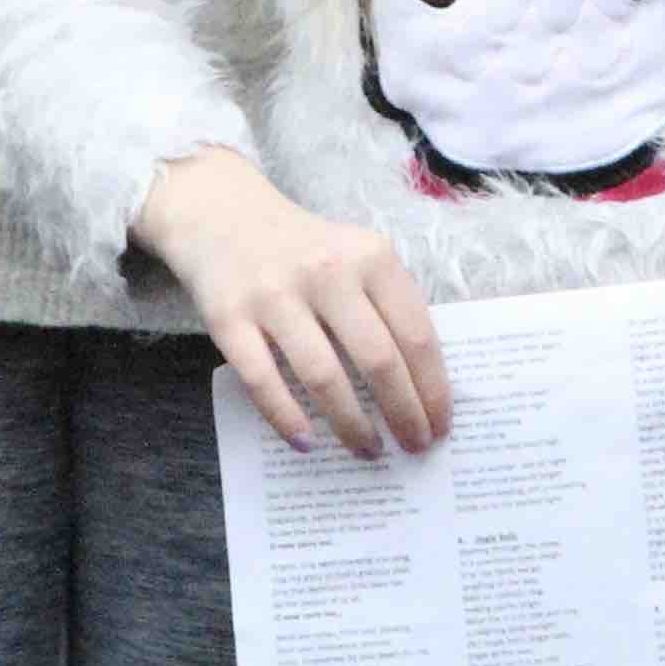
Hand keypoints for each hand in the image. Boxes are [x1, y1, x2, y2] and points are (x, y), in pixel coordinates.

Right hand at [138, 150, 448, 456]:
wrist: (224, 215)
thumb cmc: (307, 250)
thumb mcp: (358, 256)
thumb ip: (387, 305)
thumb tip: (420, 387)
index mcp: (370, 256)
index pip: (415, 333)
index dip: (432, 387)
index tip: (440, 425)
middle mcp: (326, 271)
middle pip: (377, 359)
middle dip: (402, 413)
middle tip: (413, 448)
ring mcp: (274, 295)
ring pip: (324, 376)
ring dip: (351, 424)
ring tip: (368, 450)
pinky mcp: (229, 318)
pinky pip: (263, 380)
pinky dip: (287, 418)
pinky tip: (307, 442)